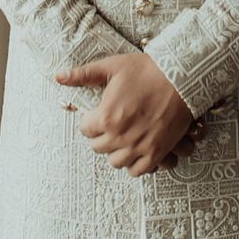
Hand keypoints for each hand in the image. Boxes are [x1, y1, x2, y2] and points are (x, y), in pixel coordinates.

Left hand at [55, 53, 193, 175]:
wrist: (180, 77)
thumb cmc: (145, 70)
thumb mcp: (112, 67)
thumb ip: (83, 75)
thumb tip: (58, 76)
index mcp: (106, 117)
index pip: (85, 129)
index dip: (90, 119)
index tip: (98, 113)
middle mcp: (120, 137)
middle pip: (98, 147)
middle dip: (102, 135)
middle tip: (112, 122)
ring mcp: (138, 148)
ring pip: (116, 161)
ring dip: (116, 150)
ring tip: (123, 136)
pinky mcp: (156, 153)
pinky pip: (138, 171)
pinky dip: (135, 163)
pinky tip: (136, 149)